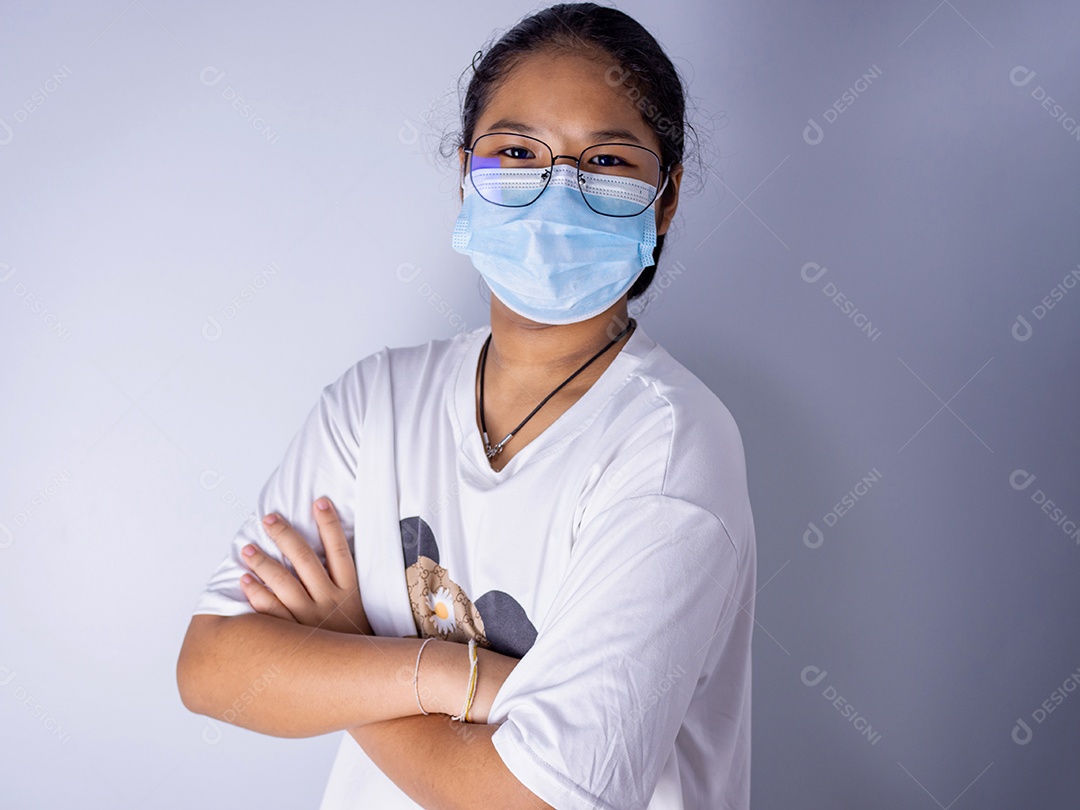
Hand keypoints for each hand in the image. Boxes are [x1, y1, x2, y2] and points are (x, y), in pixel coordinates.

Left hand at [239, 497, 372, 634]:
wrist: (358, 677)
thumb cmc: (353, 637)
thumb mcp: (358, 607)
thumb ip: (343, 582)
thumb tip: (329, 551)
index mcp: (349, 591)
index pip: (340, 550)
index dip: (330, 524)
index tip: (319, 501)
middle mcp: (330, 602)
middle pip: (307, 560)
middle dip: (286, 536)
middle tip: (269, 518)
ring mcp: (310, 619)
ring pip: (285, 584)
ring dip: (264, 563)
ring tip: (248, 547)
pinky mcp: (294, 636)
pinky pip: (271, 613)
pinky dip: (257, 595)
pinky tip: (244, 580)